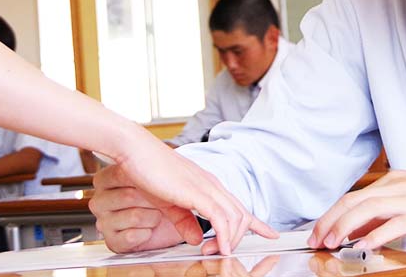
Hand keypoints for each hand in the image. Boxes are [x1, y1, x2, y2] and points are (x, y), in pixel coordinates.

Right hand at [90, 164, 185, 252]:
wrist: (174, 224)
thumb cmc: (163, 197)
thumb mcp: (159, 178)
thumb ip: (153, 167)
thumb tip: (148, 160)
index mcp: (105, 179)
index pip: (119, 173)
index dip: (143, 180)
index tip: (154, 183)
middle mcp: (100, 200)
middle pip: (128, 195)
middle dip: (153, 200)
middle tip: (157, 202)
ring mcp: (103, 222)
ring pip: (134, 216)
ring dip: (153, 217)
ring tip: (153, 216)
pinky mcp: (112, 241)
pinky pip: (131, 236)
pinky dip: (147, 234)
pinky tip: (148, 230)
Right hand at [92, 137, 276, 254]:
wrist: (135, 150)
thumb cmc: (148, 171)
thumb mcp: (169, 203)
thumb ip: (184, 221)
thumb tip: (197, 238)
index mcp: (207, 185)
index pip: (238, 206)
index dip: (256, 222)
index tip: (270, 234)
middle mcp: (212, 185)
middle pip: (241, 215)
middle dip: (238, 239)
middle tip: (222, 255)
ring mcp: (206, 187)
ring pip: (234, 217)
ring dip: (228, 240)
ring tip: (217, 254)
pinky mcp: (196, 191)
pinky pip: (219, 217)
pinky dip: (223, 235)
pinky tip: (219, 247)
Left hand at [306, 170, 405, 251]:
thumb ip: (388, 210)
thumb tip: (361, 227)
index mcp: (394, 181)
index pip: (353, 196)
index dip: (331, 214)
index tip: (318, 231)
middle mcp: (399, 186)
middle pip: (353, 201)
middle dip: (329, 221)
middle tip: (316, 240)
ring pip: (368, 209)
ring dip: (344, 227)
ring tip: (332, 243)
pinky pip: (395, 224)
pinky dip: (375, 235)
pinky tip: (363, 245)